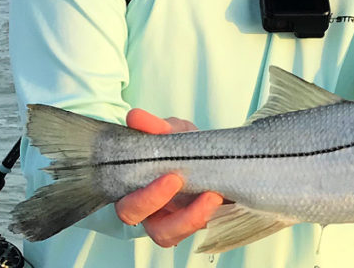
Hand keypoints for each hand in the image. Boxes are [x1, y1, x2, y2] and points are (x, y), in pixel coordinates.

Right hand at [114, 108, 223, 246]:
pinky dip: (213, 215)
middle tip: (181, 181)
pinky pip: (204, 229)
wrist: (215, 154)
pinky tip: (224, 198)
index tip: (170, 177)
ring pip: (176, 235)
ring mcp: (180, 221)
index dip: (146, 199)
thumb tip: (135, 117)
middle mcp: (157, 214)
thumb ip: (155, 127)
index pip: (129, 208)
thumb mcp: (173, 132)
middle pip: (154, 228)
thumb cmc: (185, 148)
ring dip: (193, 218)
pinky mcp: (202, 223)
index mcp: (141, 194)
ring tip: (214, 195)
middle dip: (167, 208)